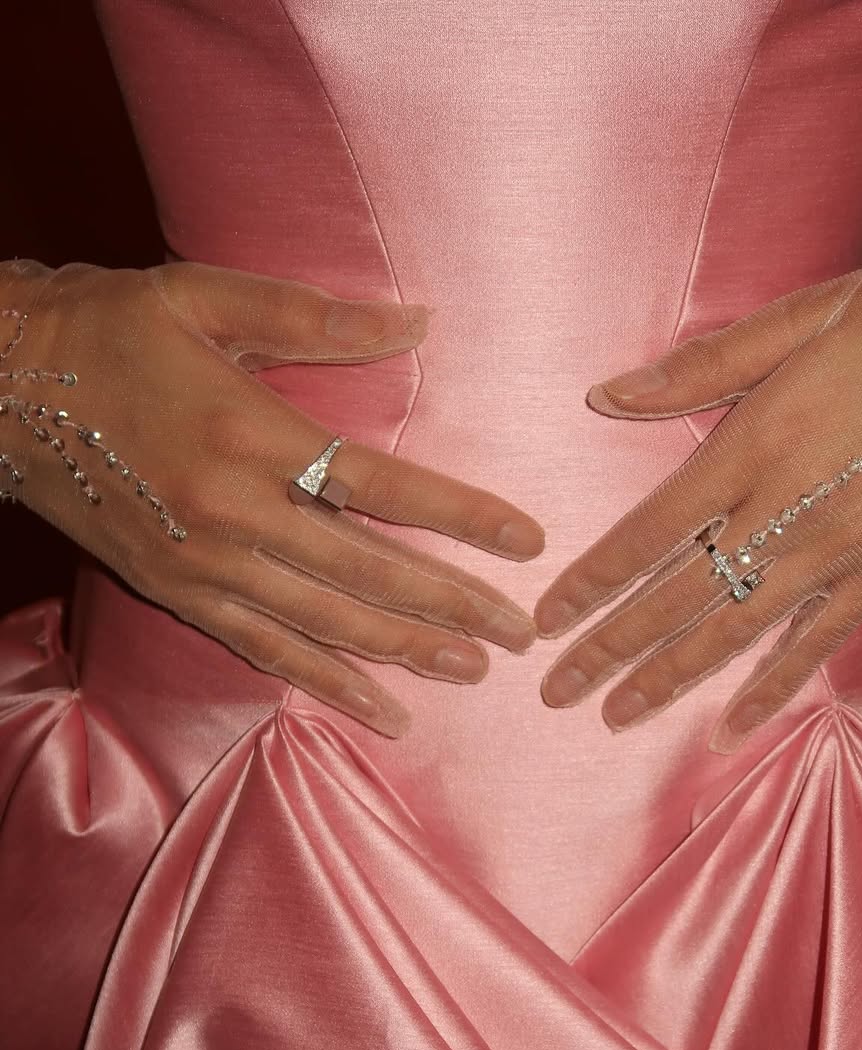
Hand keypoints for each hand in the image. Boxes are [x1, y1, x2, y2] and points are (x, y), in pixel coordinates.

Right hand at [0, 260, 543, 736]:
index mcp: (252, 435)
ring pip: (327, 623)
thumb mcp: (203, 299)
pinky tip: (384, 709)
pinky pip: (267, 651)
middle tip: (521, 633)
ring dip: (407, 652)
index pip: (384, 487)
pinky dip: (329, 683)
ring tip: (474, 672)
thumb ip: (313, 317)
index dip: (461, 519)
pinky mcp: (181, 595)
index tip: (525, 543)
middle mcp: (235, 513)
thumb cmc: (107, 334)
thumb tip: (419, 320)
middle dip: (454, 606)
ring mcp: (207, 566)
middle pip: (369, 572)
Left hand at [536, 205, 861, 751]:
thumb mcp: (807, 314)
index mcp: (761, 443)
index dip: (594, 581)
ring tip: (614, 717)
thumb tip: (609, 396)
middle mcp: (793, 511)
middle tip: (555, 690)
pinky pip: (819, 643)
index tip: (546, 619)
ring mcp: (844, 552)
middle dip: (610, 649)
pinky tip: (731, 726)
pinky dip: (772, 687)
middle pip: (680, 597)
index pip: (652, 532)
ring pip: (737, 634)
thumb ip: (702, 368)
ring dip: (670, 679)